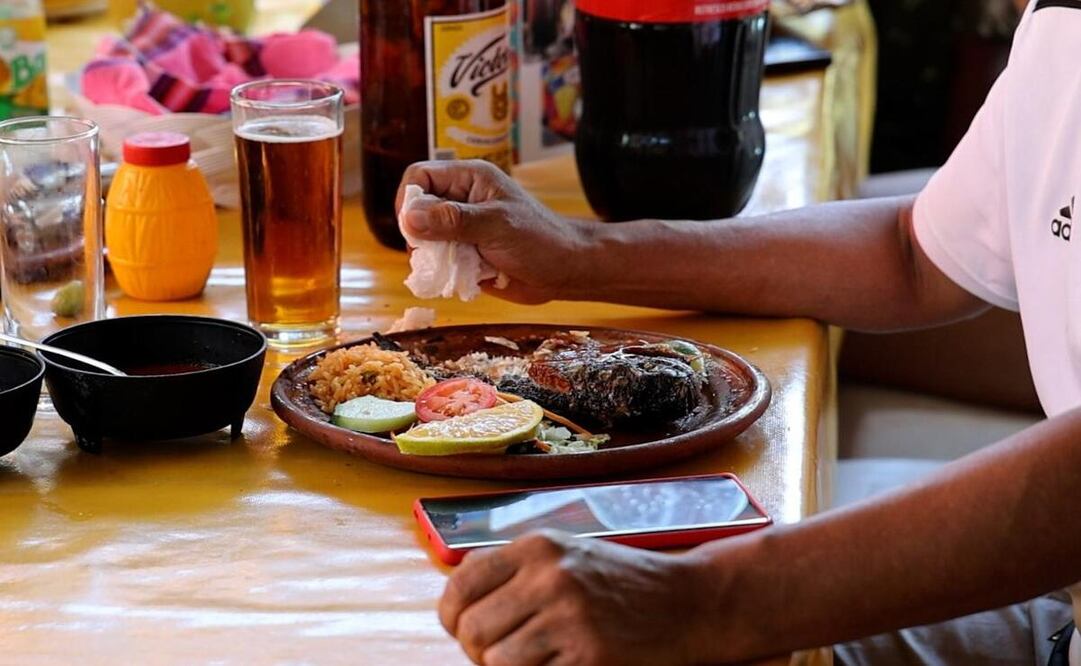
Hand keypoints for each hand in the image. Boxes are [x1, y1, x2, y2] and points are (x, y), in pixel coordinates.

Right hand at [396, 160, 597, 303]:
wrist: (566, 271)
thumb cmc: (539, 239)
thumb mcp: (496, 225)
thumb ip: (453, 220)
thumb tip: (410, 217)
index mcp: (468, 178)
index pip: (419, 177)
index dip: (409, 199)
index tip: (413, 228)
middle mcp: (461, 200)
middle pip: (416, 211)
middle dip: (421, 235)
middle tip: (436, 253)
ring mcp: (462, 230)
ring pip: (425, 241)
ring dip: (435, 258)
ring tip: (457, 267)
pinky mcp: (465, 256)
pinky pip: (440, 263)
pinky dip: (446, 274)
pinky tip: (468, 278)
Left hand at [438, 530, 711, 665]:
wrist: (689, 602)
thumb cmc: (621, 582)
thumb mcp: (566, 553)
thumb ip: (512, 568)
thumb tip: (456, 595)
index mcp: (537, 547)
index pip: (459, 585)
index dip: (452, 616)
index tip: (463, 629)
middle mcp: (549, 577)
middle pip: (471, 630)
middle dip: (480, 650)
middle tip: (507, 651)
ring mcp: (570, 617)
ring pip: (494, 661)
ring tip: (535, 659)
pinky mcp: (589, 656)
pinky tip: (563, 663)